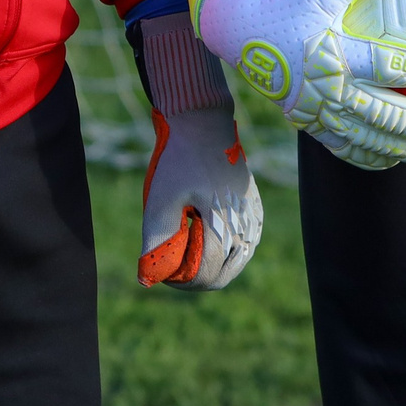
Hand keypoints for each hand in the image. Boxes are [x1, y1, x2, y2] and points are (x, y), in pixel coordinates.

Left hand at [130, 10, 261, 288]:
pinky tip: (213, 243)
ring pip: (240, 258)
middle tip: (177, 271)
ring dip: (217, 266)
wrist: (202, 123)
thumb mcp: (161, 198)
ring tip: (192, 254)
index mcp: (222, 222)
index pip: (208, 272)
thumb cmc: (179, 159)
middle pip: (227, 272)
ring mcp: (253, 213)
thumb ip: (157, 238)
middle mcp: (244, 222)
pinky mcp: (255, 204)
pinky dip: (231, 251)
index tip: (167, 276)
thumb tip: (150, 275)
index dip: (185, 282)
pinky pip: (248, 240)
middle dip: (200, 278)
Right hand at [185, 0, 405, 169]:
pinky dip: (371, 157)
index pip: (394, 66)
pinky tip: (395, 159)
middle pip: (388, 115)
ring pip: (370, 138)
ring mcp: (316, 111)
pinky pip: (342, 148)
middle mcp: (328, 89)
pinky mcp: (306, 122)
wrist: (238, 22)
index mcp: (336, 52)